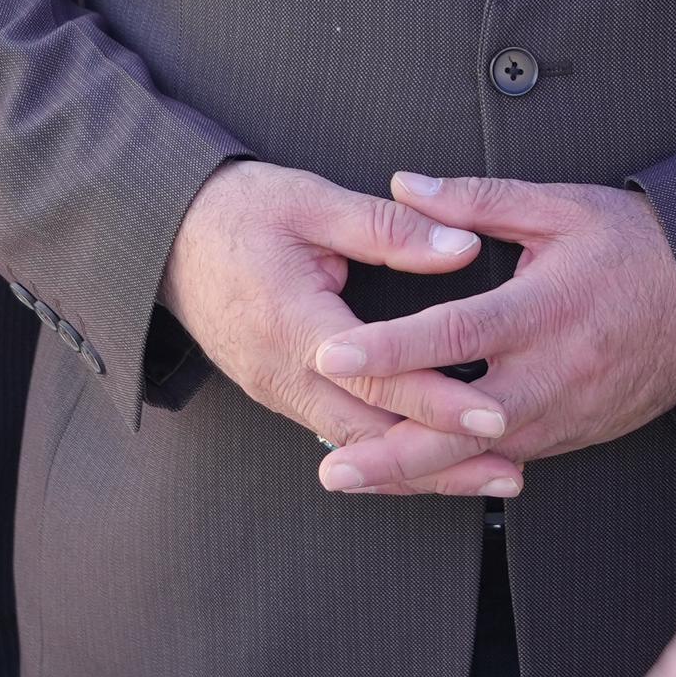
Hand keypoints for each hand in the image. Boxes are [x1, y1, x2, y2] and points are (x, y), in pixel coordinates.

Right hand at [160, 160, 516, 496]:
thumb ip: (390, 227)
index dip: (439, 401)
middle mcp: (282, 373)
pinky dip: (390, 453)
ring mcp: (277, 391)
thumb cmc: (238, 211)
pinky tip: (436, 459)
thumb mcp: (311, 201)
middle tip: (510, 470)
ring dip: (423, 466)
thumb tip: (463, 246)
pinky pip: (341, 435)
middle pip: (371, 435)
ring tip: (489, 475)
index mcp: (292, 323)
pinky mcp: (280, 395)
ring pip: (357, 447)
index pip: (377, 378)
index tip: (496, 415)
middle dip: (443, 458)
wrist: (165, 236)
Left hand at [311, 174, 675, 489]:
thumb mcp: (562, 206)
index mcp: (544, 308)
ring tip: (353, 475)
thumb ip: (476, 199)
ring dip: (416, 472)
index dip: (390, 349)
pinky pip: (508, 459)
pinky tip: (410, 473)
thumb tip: (403, 185)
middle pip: (462, 425)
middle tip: (330, 468)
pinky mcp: (575, 435)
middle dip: (393, 453)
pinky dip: (459, 468)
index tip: (332, 356)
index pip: (455, 334)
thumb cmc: (637, 246)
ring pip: (481, 457)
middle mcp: (553, 372)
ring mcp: (566, 412)